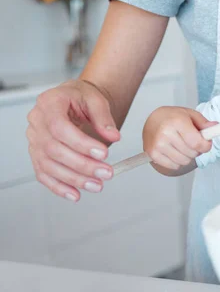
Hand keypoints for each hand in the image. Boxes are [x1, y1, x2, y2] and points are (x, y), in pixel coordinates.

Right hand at [26, 80, 120, 201]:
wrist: (72, 99)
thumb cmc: (82, 97)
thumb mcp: (96, 99)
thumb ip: (104, 118)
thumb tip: (114, 137)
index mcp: (49, 103)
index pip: (60, 128)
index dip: (81, 143)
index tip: (103, 154)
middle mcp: (36, 122)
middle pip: (55, 150)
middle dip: (82, 165)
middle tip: (106, 173)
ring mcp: (34, 140)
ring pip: (49, 165)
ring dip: (74, 179)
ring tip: (97, 185)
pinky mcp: (37, 154)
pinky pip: (44, 174)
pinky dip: (59, 187)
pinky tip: (76, 194)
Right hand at [142, 106, 214, 171]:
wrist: (152, 121)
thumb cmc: (173, 117)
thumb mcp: (190, 114)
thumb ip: (203, 122)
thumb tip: (215, 128)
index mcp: (177, 121)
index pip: (196, 142)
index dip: (206, 146)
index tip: (207, 144)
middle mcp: (166, 133)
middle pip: (192, 153)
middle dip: (197, 150)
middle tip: (192, 142)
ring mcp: (158, 145)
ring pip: (184, 161)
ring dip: (187, 156)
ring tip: (183, 146)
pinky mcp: (153, 154)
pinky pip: (174, 166)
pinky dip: (177, 161)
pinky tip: (174, 151)